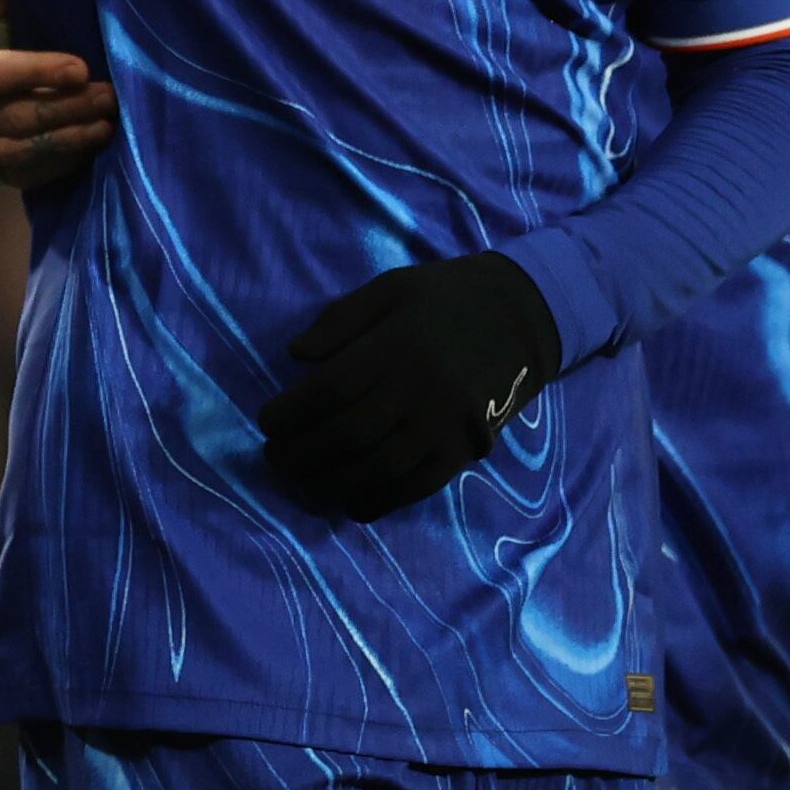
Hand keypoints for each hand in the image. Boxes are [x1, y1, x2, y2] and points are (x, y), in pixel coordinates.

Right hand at [0, 0, 116, 190]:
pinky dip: (61, 162)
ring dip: (67, 140)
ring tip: (107, 123)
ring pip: (17, 153)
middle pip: (9, 118)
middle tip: (109, 96)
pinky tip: (92, 142)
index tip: (81, 68)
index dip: (35, 72)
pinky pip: (24, 174)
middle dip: (64, 109)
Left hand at [255, 250, 560, 521]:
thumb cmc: (444, 298)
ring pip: (379, 467)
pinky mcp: (465, 449)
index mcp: (396, 347)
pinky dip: (380, 500)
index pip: (332, 389)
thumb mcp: (390, 288)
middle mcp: (420, 390)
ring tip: (302, 483)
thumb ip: (340, 319)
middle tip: (274, 459)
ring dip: (332, 483)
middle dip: (302, 453)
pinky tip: (349, 502)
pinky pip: (418, 486)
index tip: (266, 422)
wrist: (523, 316)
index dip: (292, 413)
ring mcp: (445, 424)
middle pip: (349, 434)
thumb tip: (295, 354)